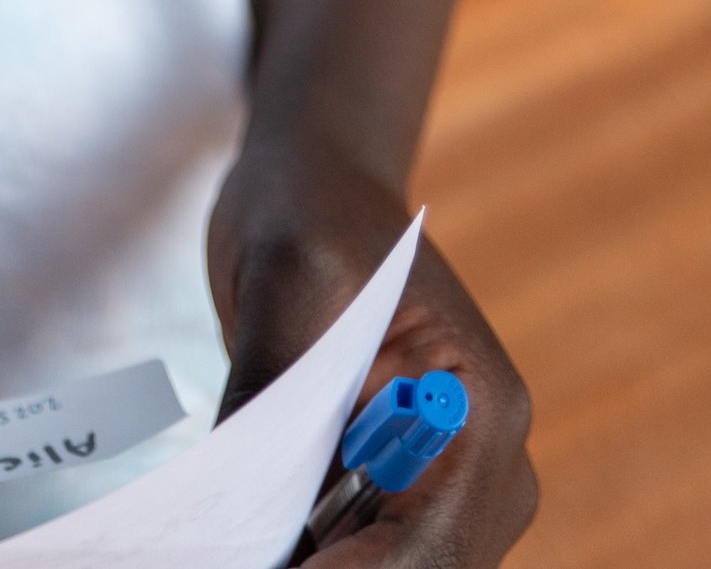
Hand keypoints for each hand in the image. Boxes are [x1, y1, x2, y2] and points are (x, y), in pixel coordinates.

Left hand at [206, 135, 536, 563]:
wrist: (318, 179)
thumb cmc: (309, 209)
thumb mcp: (281, 281)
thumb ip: (267, 393)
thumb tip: (227, 507)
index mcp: (479, 410)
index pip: (431, 548)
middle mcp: (483, 469)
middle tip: (229, 550)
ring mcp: (442, 489)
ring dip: (308, 558)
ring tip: (227, 536)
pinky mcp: (394, 495)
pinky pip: (353, 552)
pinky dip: (301, 548)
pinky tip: (241, 531)